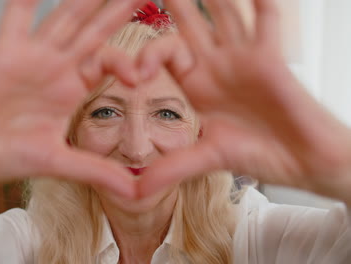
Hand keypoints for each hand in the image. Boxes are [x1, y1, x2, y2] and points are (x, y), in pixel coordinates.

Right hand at [0, 0, 147, 197]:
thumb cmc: (1, 156)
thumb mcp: (56, 163)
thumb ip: (96, 172)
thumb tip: (135, 193)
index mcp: (71, 90)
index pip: (108, 62)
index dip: (127, 63)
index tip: (139, 76)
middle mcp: (56, 69)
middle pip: (93, 30)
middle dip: (117, 8)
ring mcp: (32, 57)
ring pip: (64, 17)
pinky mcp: (4, 52)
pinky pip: (16, 17)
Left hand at [137, 0, 350, 201]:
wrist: (303, 161)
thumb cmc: (260, 155)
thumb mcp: (209, 158)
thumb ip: (173, 168)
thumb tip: (135, 192)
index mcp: (197, 84)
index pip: (165, 53)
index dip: (147, 55)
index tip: (135, 74)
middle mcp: (216, 65)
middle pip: (190, 23)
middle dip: (176, 1)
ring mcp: (243, 57)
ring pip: (224, 14)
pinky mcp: (271, 57)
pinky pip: (266, 20)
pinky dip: (259, 1)